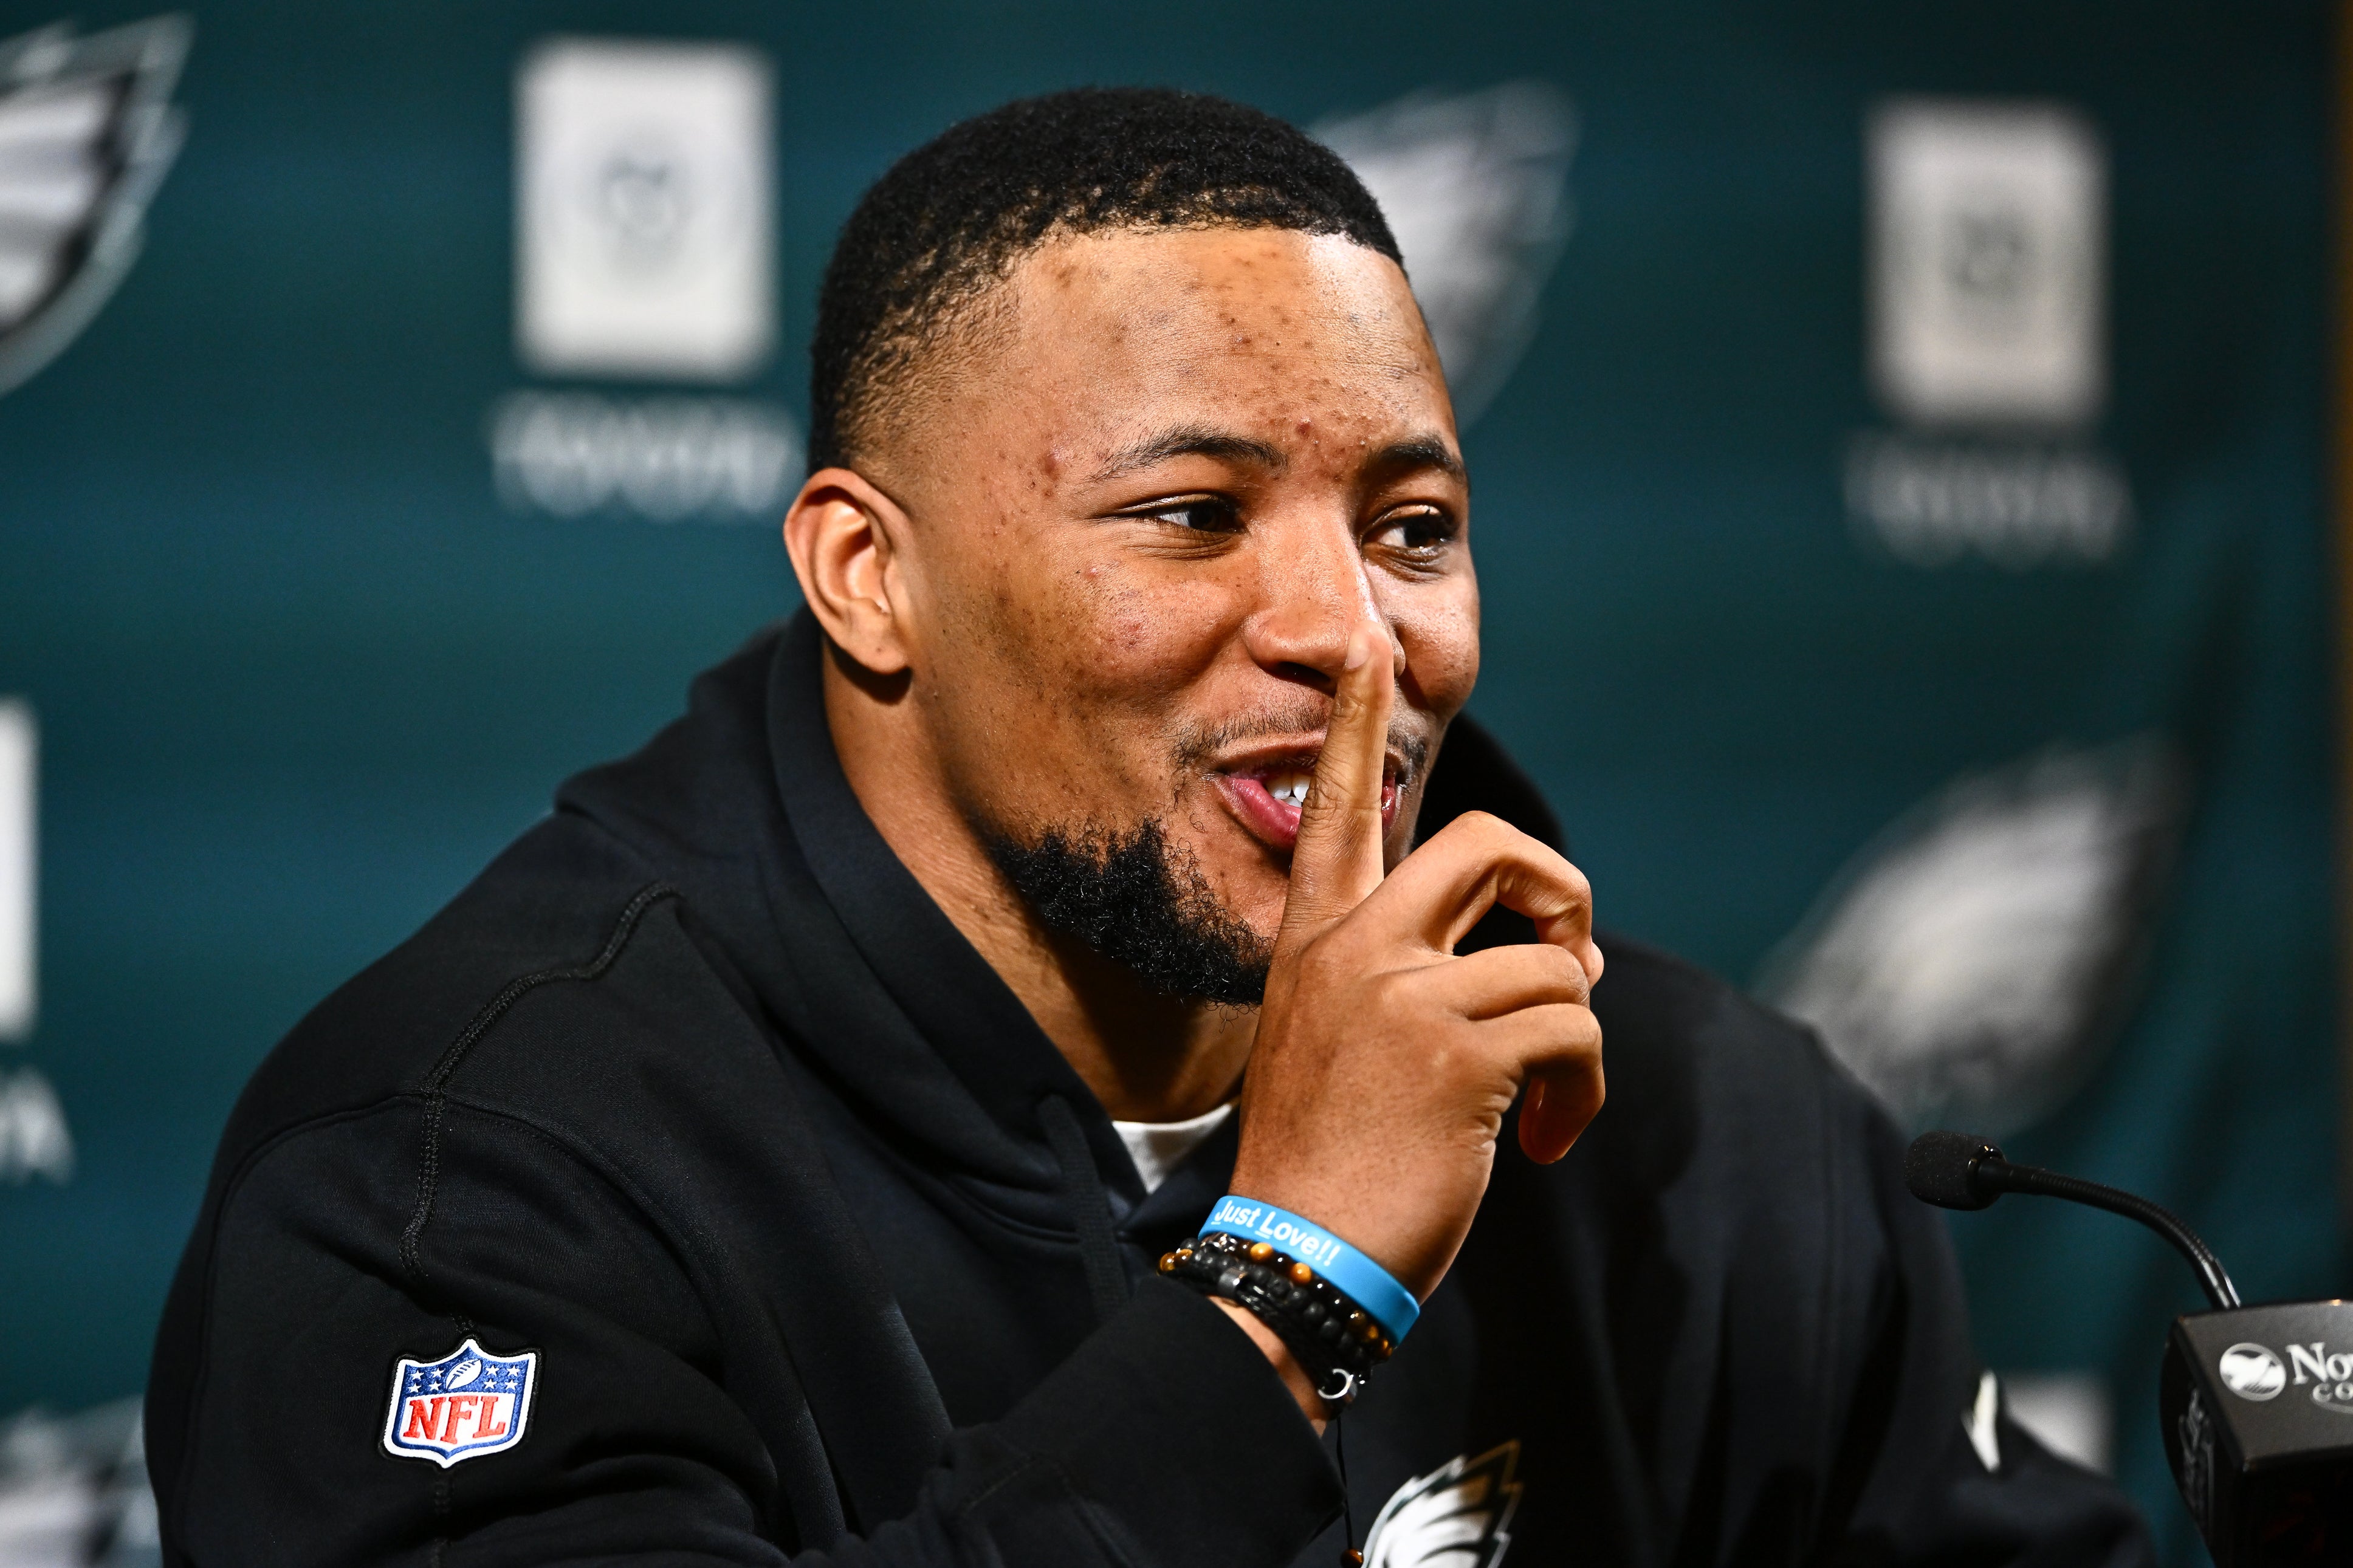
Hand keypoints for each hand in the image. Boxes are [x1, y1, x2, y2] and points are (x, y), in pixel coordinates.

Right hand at [1229, 614, 1604, 1304]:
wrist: (1295, 1255)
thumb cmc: (1325, 1163)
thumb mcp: (1336, 1044)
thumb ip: (1402, 982)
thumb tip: (1536, 957)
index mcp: (1316, 943)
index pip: (1339, 811)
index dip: (1354, 727)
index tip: (1363, 649)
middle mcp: (1354, 949)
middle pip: (1487, 846)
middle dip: (1556, 892)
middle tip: (1563, 963)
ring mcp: (1401, 993)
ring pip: (1552, 962)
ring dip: (1576, 1042)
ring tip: (1546, 1106)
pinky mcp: (1456, 1049)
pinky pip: (1573, 1031)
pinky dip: (1584, 1091)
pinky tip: (1546, 1142)